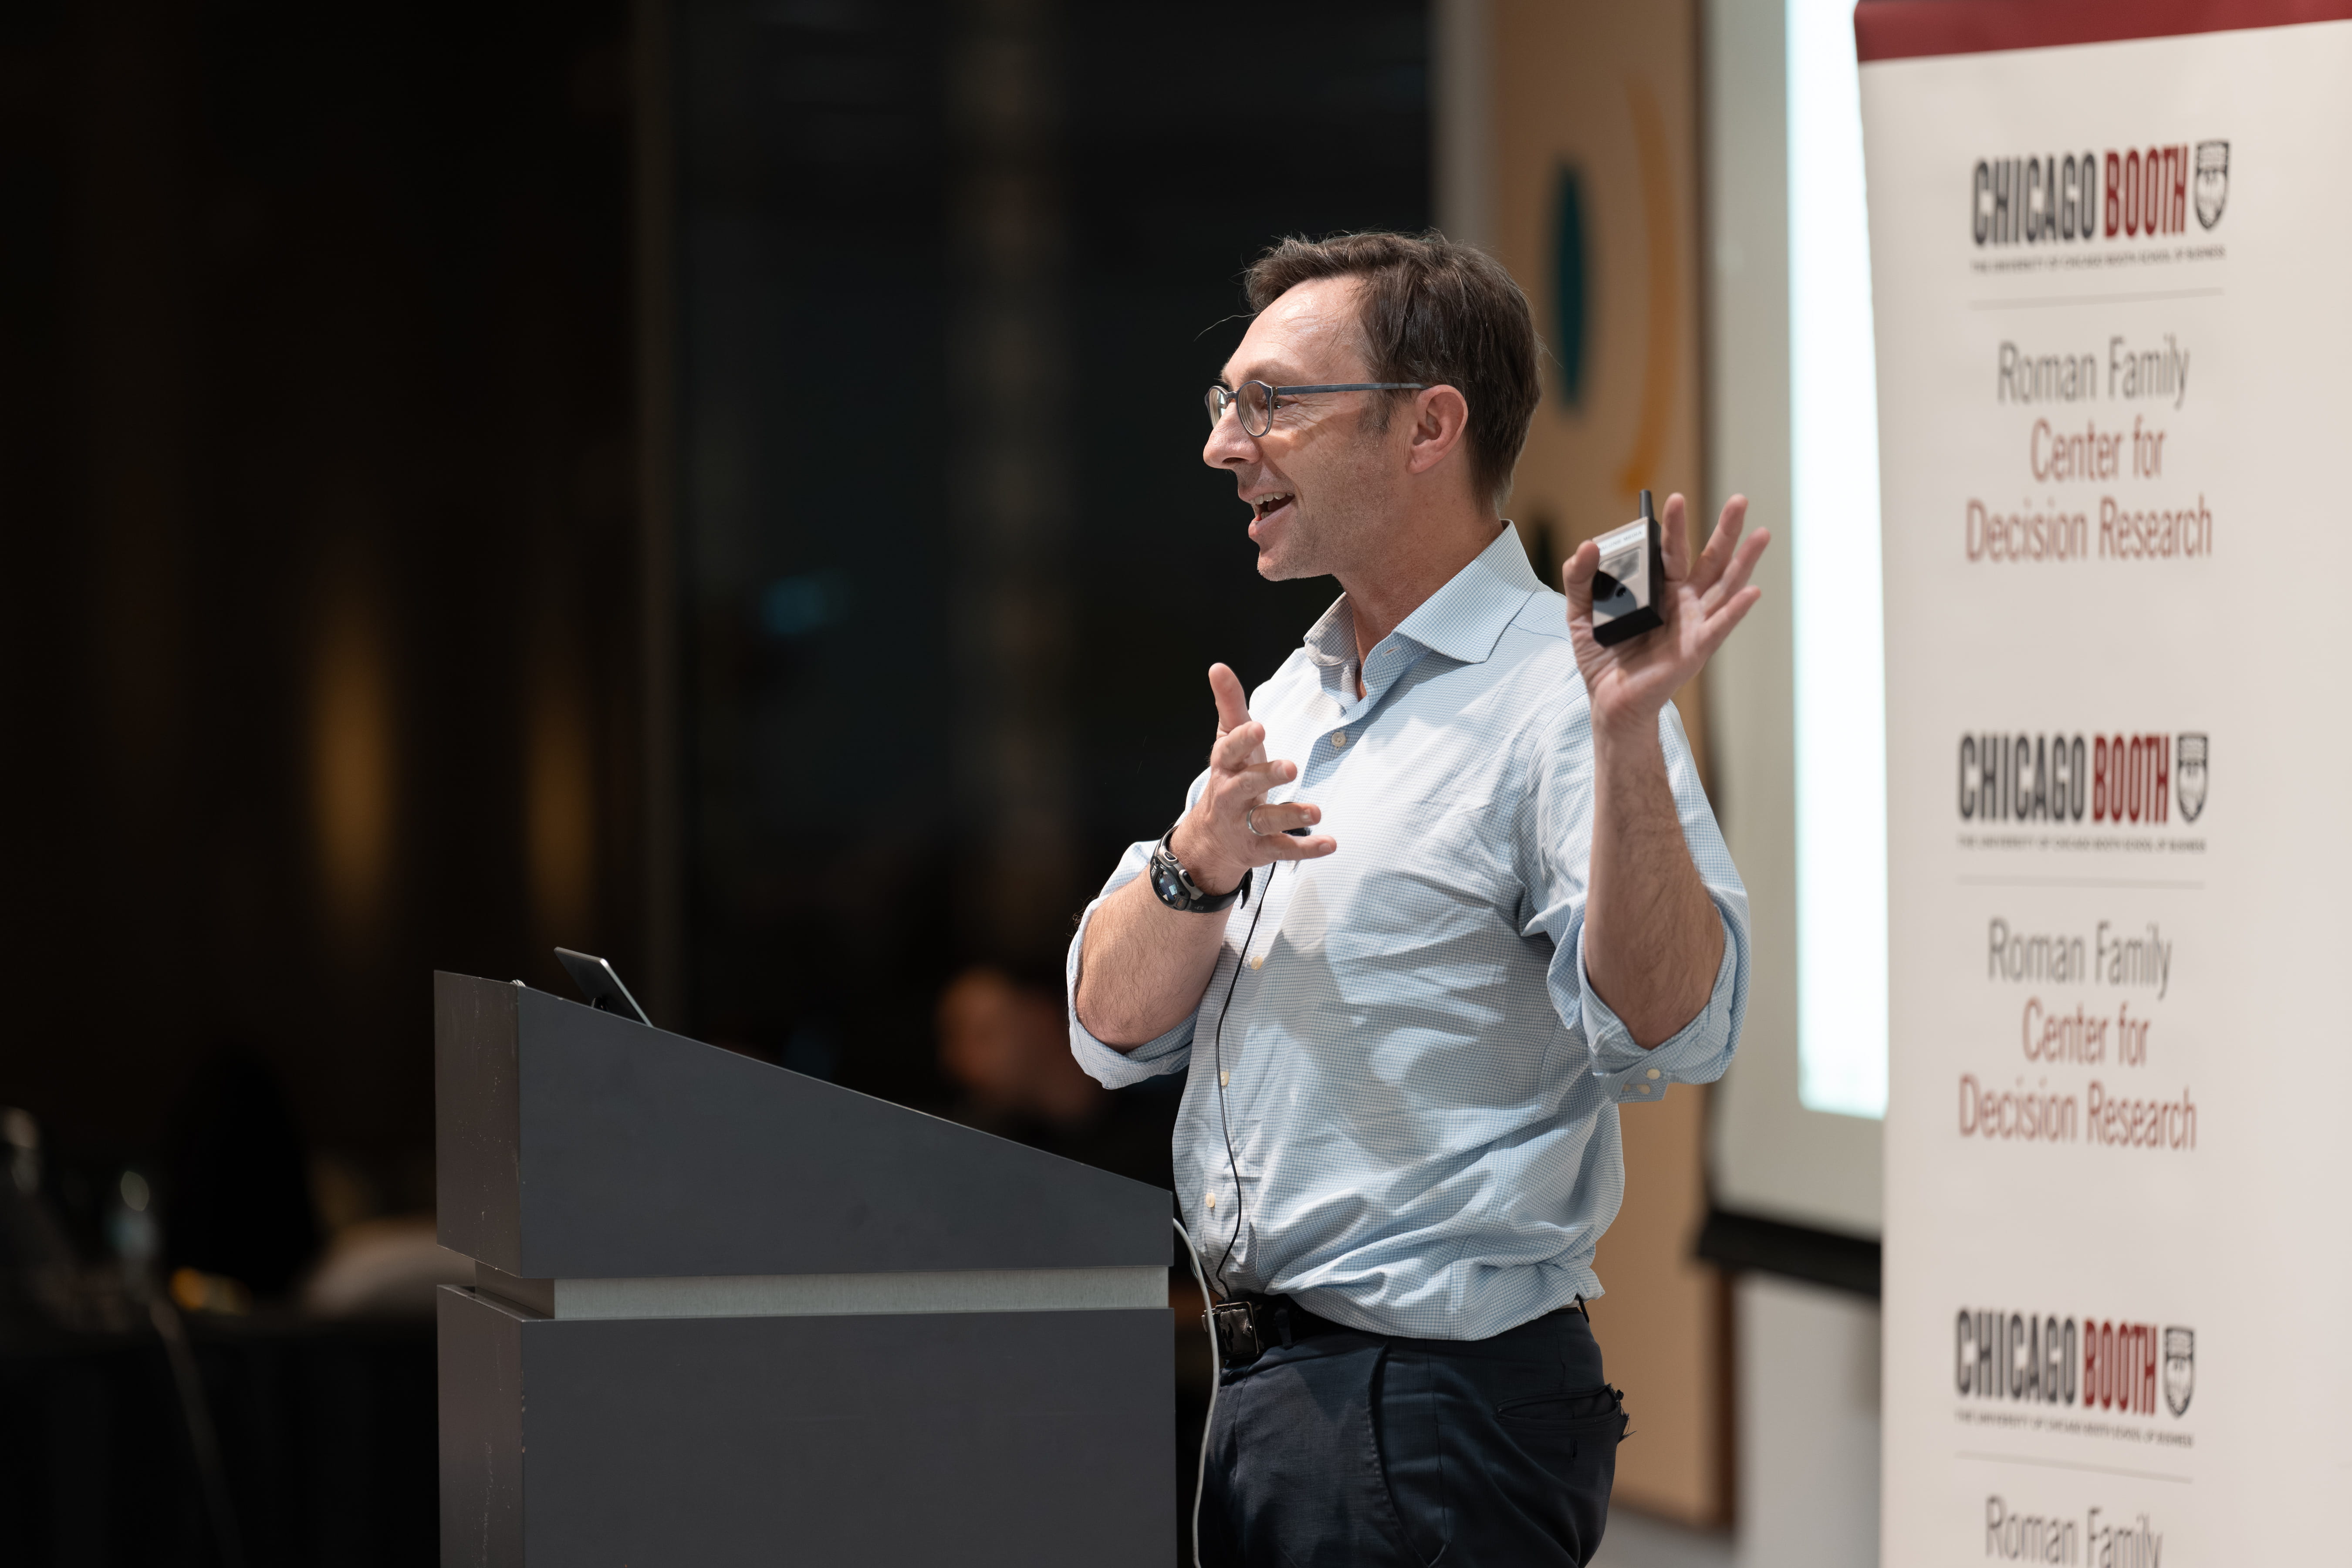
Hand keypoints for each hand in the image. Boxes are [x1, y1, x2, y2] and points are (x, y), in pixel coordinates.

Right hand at [1168, 663, 1337, 893]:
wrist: (1212, 838)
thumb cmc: (1230, 777)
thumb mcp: (1228, 741)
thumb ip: (1229, 705)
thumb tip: (1218, 667)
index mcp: (1225, 766)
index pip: (1230, 750)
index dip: (1243, 740)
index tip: (1260, 727)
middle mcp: (1232, 795)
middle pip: (1246, 785)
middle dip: (1267, 776)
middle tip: (1291, 767)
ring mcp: (1245, 825)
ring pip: (1265, 820)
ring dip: (1290, 815)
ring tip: (1316, 812)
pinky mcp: (1260, 849)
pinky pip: (1283, 849)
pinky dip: (1305, 849)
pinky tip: (1329, 843)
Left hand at [1562, 494, 1769, 745]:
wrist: (1609, 701)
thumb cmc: (1602, 658)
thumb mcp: (1580, 612)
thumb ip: (1580, 578)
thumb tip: (1586, 546)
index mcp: (1659, 589)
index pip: (1669, 550)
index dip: (1673, 526)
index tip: (1673, 499)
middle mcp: (1683, 602)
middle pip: (1709, 559)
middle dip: (1725, 530)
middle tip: (1739, 499)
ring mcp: (1693, 624)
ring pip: (1725, 585)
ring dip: (1744, 560)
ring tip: (1762, 533)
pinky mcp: (1695, 649)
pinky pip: (1719, 627)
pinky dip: (1736, 610)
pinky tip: (1751, 592)